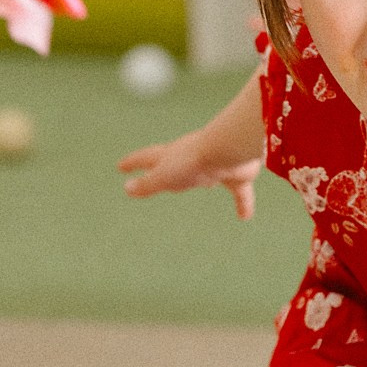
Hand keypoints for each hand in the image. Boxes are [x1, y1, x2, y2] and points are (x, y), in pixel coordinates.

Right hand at [120, 128, 261, 215]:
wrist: (229, 149)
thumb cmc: (192, 161)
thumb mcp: (163, 176)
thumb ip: (148, 183)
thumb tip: (127, 188)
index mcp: (170, 156)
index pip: (146, 158)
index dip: (133, 162)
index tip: (121, 166)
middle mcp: (193, 158)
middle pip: (176, 163)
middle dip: (168, 168)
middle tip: (161, 172)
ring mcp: (216, 164)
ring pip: (208, 174)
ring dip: (203, 179)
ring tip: (204, 184)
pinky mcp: (237, 174)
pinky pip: (239, 192)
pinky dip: (242, 204)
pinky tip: (245, 217)